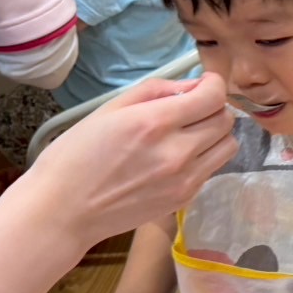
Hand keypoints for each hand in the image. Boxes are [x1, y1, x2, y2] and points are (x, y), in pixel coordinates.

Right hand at [19, 73, 235, 248]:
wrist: (64, 210)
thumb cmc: (76, 155)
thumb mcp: (109, 109)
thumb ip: (156, 90)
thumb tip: (192, 86)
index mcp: (154, 123)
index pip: (213, 96)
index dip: (214, 83)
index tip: (205, 82)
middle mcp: (177, 152)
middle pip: (225, 120)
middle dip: (214, 107)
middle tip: (194, 107)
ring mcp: (185, 179)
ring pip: (228, 146)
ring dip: (216, 134)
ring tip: (191, 132)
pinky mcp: (185, 199)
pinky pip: (212, 169)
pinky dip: (204, 157)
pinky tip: (179, 156)